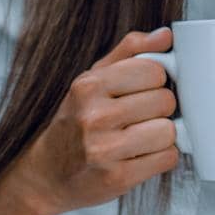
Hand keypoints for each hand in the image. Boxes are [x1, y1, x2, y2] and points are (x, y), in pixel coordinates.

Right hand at [7, 28, 179, 214]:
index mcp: (89, 86)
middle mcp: (94, 117)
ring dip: (163, 135)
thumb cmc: (75, 122)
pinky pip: (168, 158)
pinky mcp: (117, 178)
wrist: (45, 174)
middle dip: (160, 109)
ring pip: (169, 131)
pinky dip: (161, 157)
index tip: (143, 90)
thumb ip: (130, 52)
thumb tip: (165, 35)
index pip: (154, 70)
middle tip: (141, 116)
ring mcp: (105, 150)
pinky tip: (141, 155)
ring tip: (141, 137)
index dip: (156, 81)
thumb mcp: (93, 79)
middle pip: (165, 101)